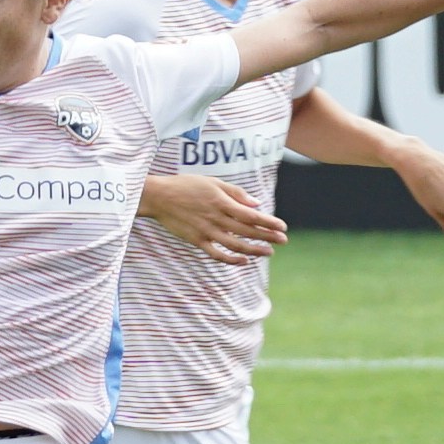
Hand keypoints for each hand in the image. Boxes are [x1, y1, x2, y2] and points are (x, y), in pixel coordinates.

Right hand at [138, 172, 285, 261]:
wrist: (159, 197)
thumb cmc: (186, 185)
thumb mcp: (212, 182)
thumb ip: (235, 193)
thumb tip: (256, 204)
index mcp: (222, 202)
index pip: (251, 215)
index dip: (269, 222)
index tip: (282, 227)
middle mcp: (216, 218)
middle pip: (247, 231)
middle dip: (268, 236)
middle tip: (283, 240)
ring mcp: (206, 231)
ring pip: (235, 244)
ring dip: (254, 250)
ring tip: (269, 252)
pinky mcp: (197, 241)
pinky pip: (217, 254)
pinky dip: (231, 259)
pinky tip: (244, 261)